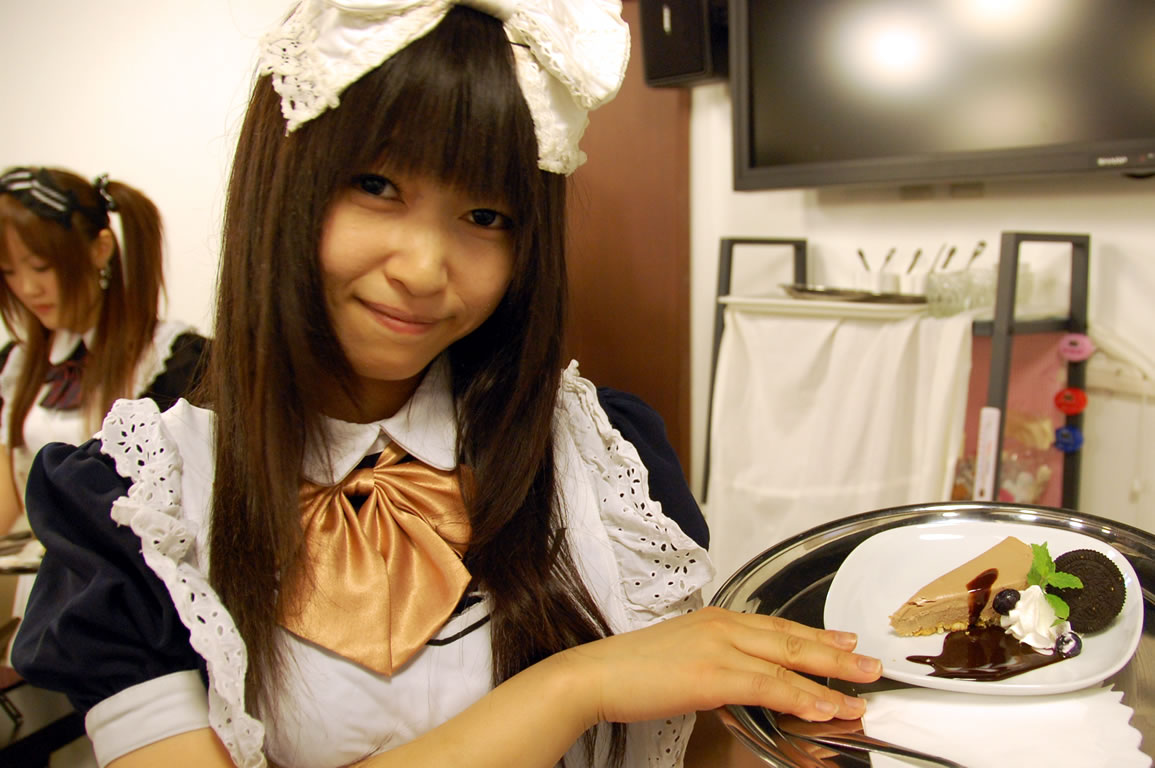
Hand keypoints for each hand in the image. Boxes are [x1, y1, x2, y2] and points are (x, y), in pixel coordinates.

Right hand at [556, 606, 880, 727]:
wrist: (594, 675)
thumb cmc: (630, 670)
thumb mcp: (680, 656)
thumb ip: (714, 661)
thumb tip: (737, 679)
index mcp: (715, 619)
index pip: (777, 626)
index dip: (815, 635)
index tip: (844, 642)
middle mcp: (722, 625)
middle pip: (792, 639)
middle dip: (836, 653)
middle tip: (870, 664)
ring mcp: (718, 647)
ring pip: (787, 661)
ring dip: (830, 678)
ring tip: (859, 693)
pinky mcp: (712, 673)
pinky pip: (768, 685)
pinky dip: (800, 696)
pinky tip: (823, 706)